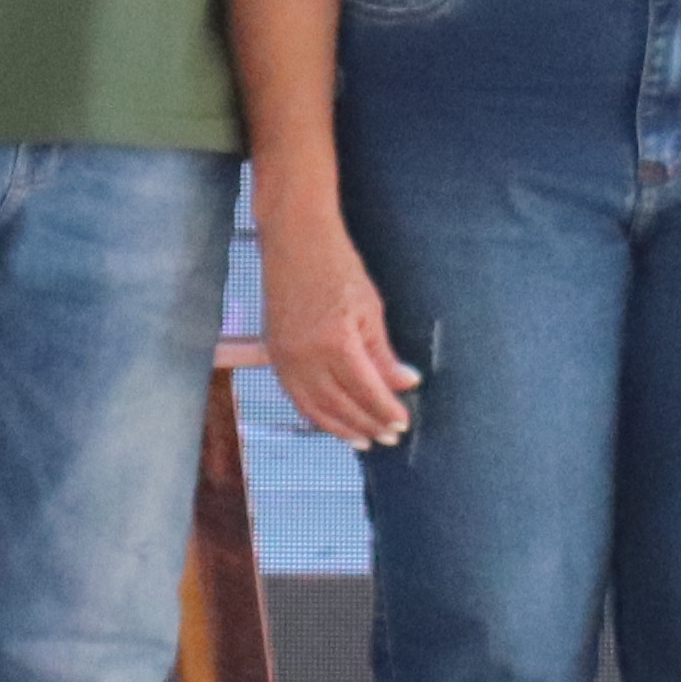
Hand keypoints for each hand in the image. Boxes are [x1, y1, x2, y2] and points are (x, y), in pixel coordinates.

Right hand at [255, 190, 417, 448]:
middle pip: (341, 406)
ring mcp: (285, 358)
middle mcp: (306, 357)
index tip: (403, 423)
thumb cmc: (337, 267)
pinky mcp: (274, 355)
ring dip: (341, 429)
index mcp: (335, 343)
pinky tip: (332, 422)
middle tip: (390, 436)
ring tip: (364, 440)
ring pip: (315, 409)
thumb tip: (406, 383)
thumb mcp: (370, 309)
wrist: (294, 241)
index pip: (366, 391)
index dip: (386, 411)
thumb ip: (383, 354)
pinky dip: (315, 414)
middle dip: (368, 424)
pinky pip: (295, 397)